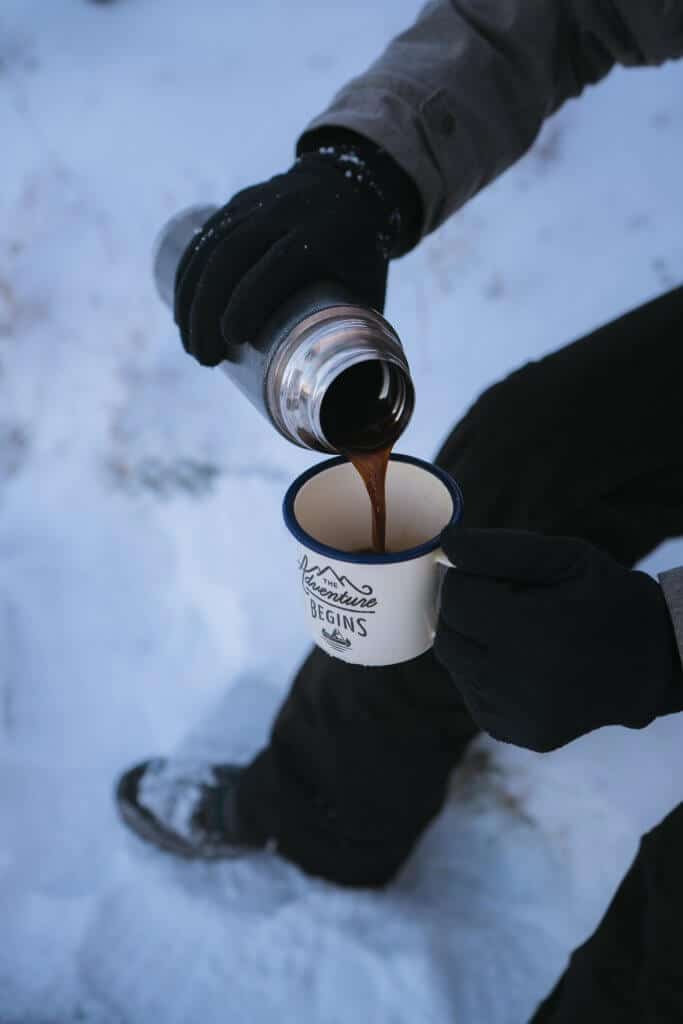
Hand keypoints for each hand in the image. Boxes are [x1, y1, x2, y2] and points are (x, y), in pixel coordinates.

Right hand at [174, 132, 419, 365]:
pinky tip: (180, 311)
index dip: (250, 299)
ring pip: (210, 247)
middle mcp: (285, 210)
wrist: (353, 187)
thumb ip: (360, 336)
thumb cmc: (363, 258)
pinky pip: (202, 239)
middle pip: (232, 255)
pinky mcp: (237, 205)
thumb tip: (355, 403)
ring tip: (191, 346)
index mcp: (323, 231)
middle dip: (209, 310)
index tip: (232, 340)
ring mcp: (256, 203)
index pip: (279, 262)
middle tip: (206, 358)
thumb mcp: (370, 287)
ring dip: (191, 300)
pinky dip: (187, 277)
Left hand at [434, 528, 682, 751]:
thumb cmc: (607, 599)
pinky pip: (474, 697)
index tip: (489, 577)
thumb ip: (502, 549)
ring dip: (471, 643)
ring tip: (512, 631)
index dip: (465, 581)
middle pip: (448, 636)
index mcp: (529, 631)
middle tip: (497, 601)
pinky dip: (483, 675)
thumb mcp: (566, 557)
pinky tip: (518, 662)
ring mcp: (517, 714)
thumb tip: (448, 545)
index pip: (455, 600)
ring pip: (457, 668)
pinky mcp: (519, 733)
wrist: (653, 663)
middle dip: (463, 612)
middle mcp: (517, 681)